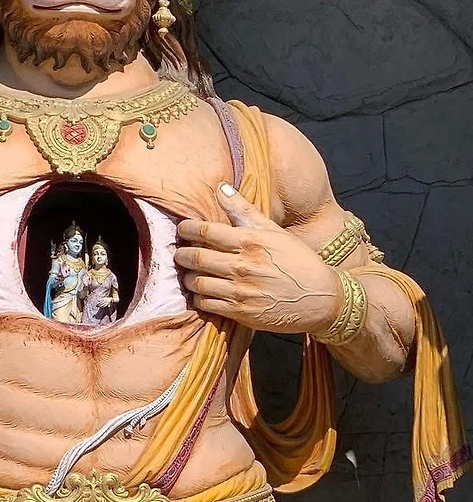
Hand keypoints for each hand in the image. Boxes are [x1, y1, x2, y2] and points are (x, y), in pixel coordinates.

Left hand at [174, 184, 342, 334]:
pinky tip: (200, 292)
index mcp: (251, 242)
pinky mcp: (243, 314)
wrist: (322, 299)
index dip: (187, 229)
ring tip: (189, 272)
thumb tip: (220, 187)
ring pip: (197, 282)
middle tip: (179, 252)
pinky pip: (207, 304)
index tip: (182, 229)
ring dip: (187, 277)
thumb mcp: (273, 231)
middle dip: (182, 254)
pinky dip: (198, 297)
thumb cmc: (297, 260)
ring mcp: (242, 292)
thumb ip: (244, 210)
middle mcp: (244, 266)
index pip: (206, 231)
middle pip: (197, 257)